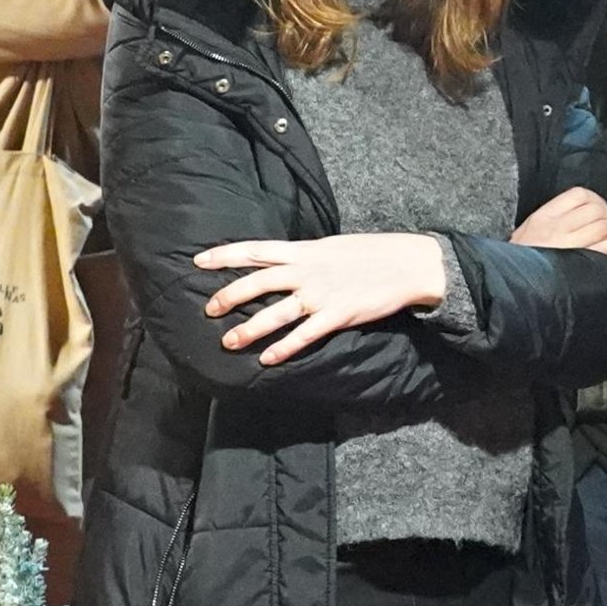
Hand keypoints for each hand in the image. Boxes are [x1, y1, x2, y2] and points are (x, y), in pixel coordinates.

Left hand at [197, 234, 447, 363]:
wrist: (409, 264)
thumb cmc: (372, 253)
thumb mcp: (332, 246)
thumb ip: (305, 255)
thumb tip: (282, 262)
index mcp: (305, 250)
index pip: (256, 249)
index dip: (225, 255)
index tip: (198, 260)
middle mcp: (307, 271)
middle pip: (258, 282)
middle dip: (229, 296)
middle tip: (208, 310)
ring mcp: (321, 294)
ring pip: (276, 312)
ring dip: (249, 328)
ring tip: (229, 342)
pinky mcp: (338, 315)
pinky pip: (305, 335)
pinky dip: (284, 347)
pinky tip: (267, 359)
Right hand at [513, 187, 606, 255]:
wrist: (509, 283)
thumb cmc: (521, 260)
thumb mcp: (528, 231)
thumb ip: (553, 218)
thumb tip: (585, 214)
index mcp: (544, 217)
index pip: (578, 195)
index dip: (597, 199)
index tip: (603, 208)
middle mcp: (556, 228)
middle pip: (595, 210)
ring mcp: (568, 245)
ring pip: (603, 226)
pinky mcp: (578, 262)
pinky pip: (606, 246)